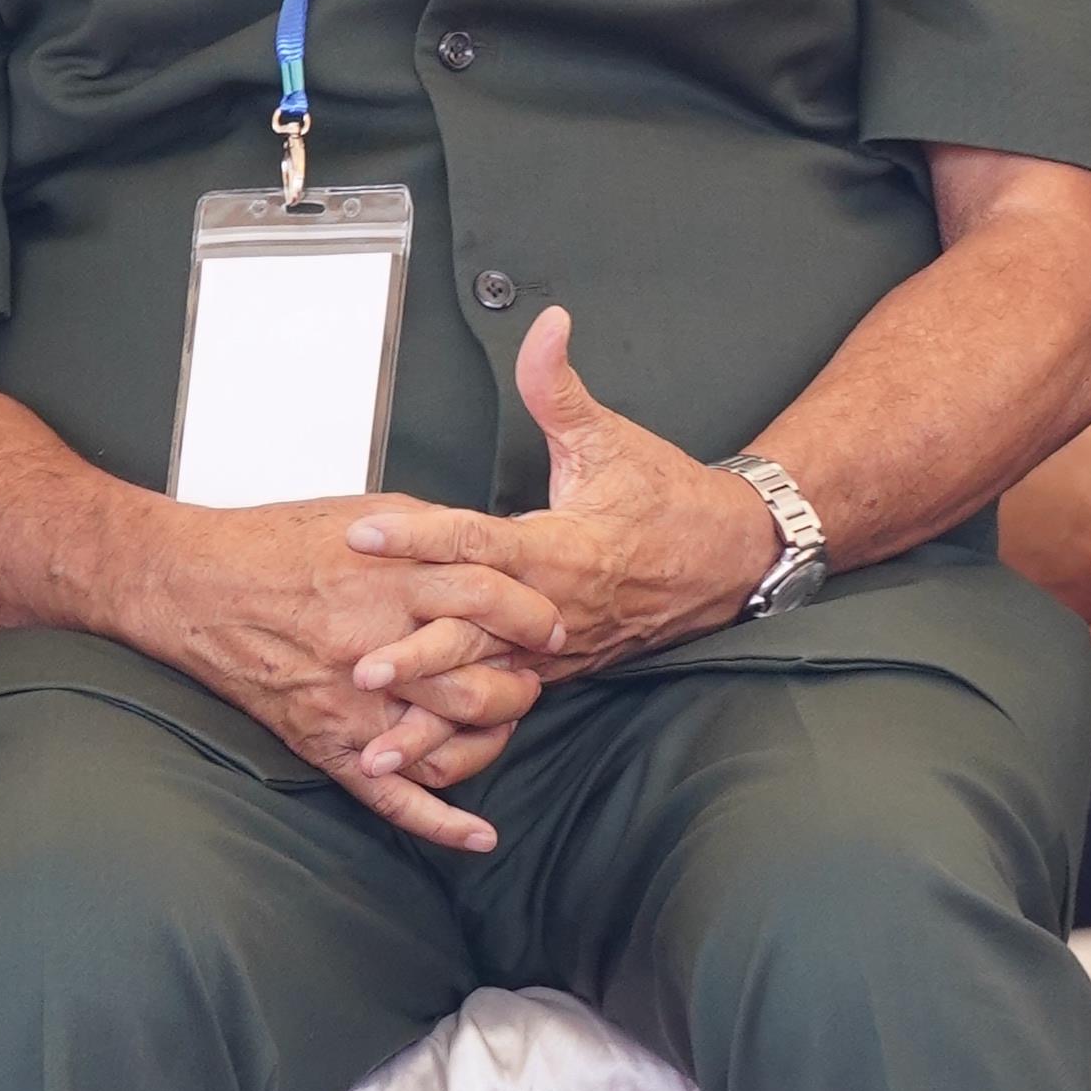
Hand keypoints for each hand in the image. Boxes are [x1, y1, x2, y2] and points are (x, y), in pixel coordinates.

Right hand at [128, 497, 570, 855]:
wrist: (194, 584)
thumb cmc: (277, 543)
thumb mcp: (370, 515)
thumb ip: (434, 537)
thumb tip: (495, 549)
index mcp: (390, 581)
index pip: (490, 600)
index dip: (532, 614)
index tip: (549, 623)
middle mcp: (374, 646)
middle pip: (476, 682)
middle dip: (520, 684)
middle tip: (533, 676)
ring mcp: (348, 703)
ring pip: (444, 743)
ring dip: (491, 740)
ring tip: (505, 722)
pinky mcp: (324, 740)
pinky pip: (387, 796)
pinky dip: (439, 823)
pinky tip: (480, 836)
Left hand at [345, 309, 781, 779]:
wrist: (731, 558)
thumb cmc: (668, 496)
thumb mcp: (611, 436)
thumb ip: (559, 385)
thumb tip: (545, 322)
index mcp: (561, 546)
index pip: (478, 538)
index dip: (419, 533)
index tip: (363, 531)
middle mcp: (554, 607)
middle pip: (476, 632)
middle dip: (418, 654)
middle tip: (359, 667)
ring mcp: (556, 650)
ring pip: (486, 687)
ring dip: (431, 721)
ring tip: (377, 753)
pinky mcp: (557, 672)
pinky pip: (506, 709)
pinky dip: (462, 741)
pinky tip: (420, 768)